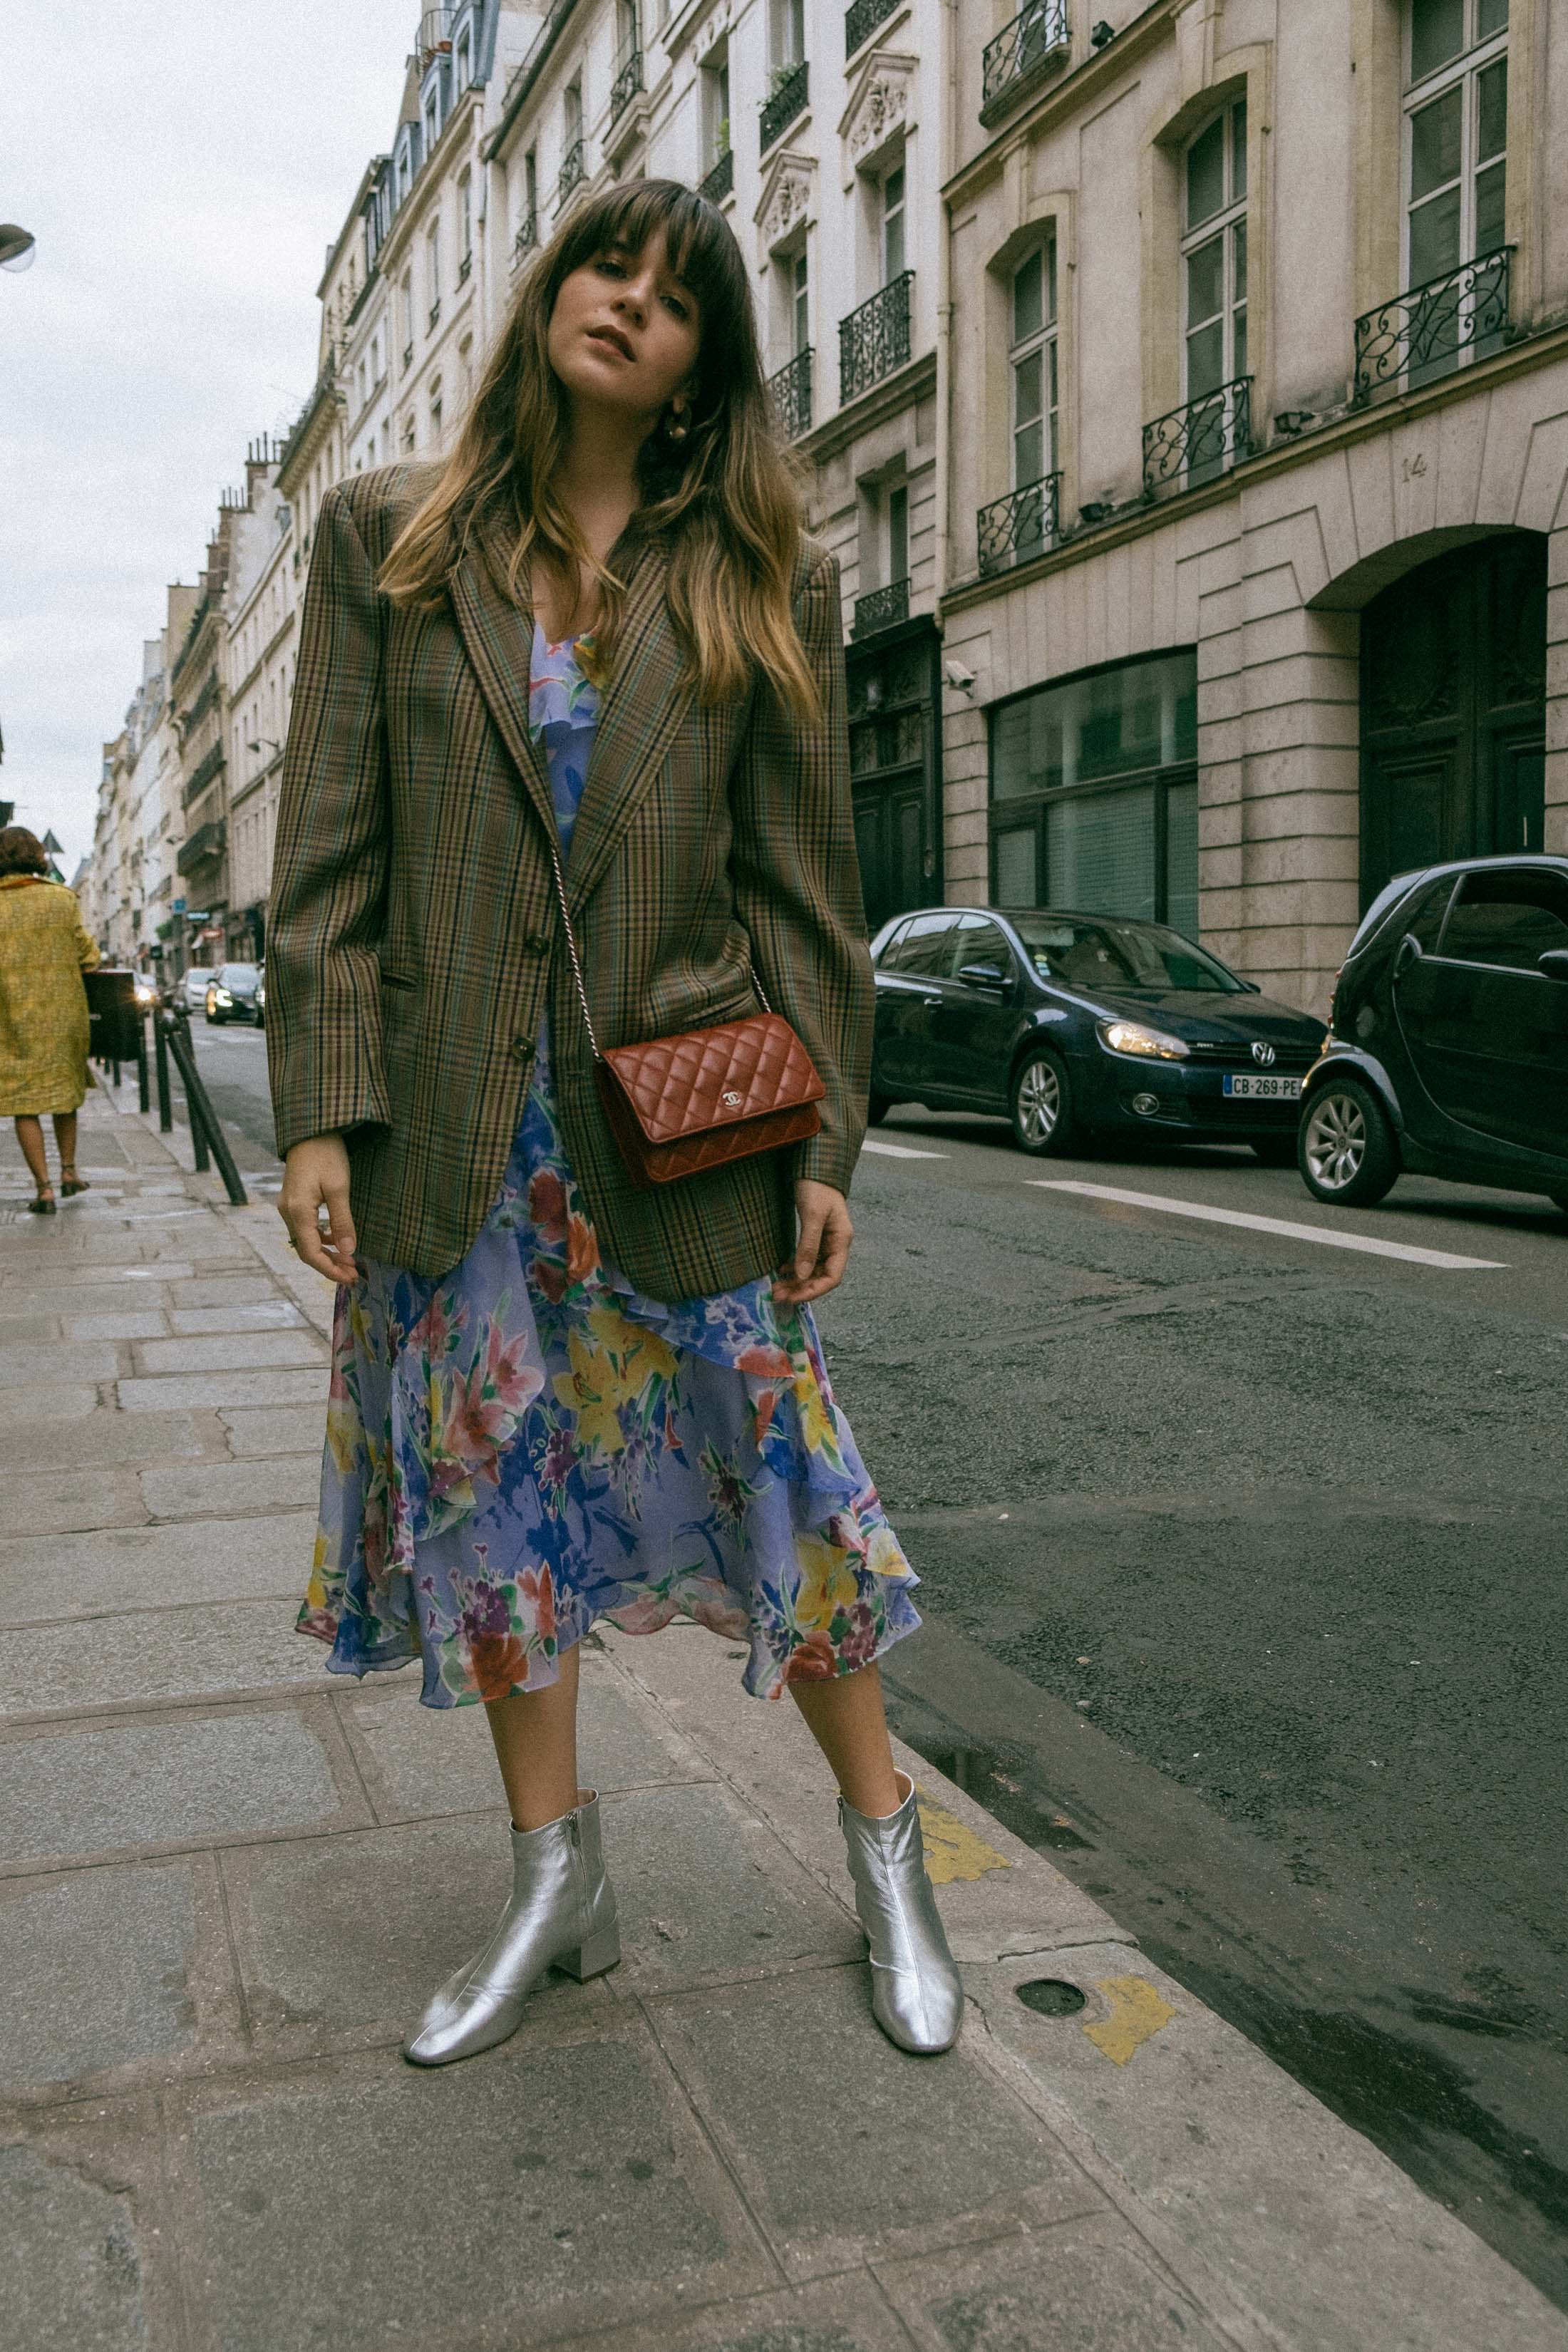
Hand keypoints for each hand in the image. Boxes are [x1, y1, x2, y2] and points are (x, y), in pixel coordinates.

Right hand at [278, 1133, 359, 1284]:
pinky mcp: (294, 1201)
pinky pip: (305, 1228)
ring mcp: (289, 1207)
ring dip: (326, 1253)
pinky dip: (321, 1238)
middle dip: (329, 1265)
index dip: (330, 1269)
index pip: (310, 1253)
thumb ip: (343, 1221)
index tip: (350, 1277)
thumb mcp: (339, 1188)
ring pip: (305, 1240)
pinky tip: (338, 1240)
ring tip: (349, 1261)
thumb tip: (349, 1251)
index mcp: (297, 1211)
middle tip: (353, 1274)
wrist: (311, 1129)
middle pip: (306, 1250)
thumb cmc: (326, 1154)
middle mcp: (288, 1212)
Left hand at [773, 1180, 852, 1307]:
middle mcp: (835, 1245)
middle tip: (777, 1295)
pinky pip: (805, 1259)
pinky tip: (780, 1270)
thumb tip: (802, 1275)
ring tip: (776, 1287)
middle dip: (800, 1289)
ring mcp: (825, 1241)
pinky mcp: (814, 1236)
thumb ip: (808, 1246)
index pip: (832, 1277)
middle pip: (820, 1277)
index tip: (792, 1297)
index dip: (814, 1291)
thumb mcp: (812, 1216)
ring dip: (795, 1281)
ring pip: (811, 1270)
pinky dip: (794, 1268)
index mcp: (841, 1242)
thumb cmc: (817, 1187)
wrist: (814, 1166)